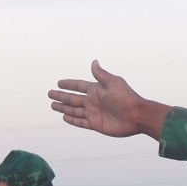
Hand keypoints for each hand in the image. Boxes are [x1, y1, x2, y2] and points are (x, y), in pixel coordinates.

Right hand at [49, 61, 170, 139]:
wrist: (137, 116)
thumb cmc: (127, 98)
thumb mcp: (113, 83)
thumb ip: (101, 75)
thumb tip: (93, 62)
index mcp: (96, 90)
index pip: (78, 86)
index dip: (68, 84)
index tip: (59, 83)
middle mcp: (93, 101)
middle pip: (72, 98)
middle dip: (61, 96)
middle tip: (50, 94)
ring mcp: (93, 113)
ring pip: (74, 110)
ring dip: (63, 108)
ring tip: (52, 106)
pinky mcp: (95, 124)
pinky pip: (80, 122)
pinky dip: (72, 120)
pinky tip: (64, 117)